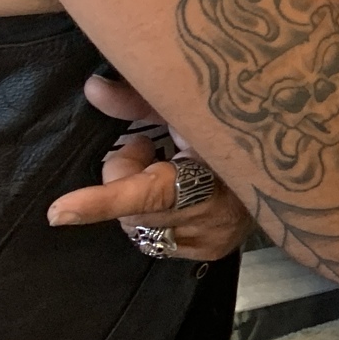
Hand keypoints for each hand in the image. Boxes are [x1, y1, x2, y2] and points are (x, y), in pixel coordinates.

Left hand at [46, 75, 253, 260]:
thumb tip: (92, 88)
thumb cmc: (225, 127)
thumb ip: (138, 102)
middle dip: (125, 179)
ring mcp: (215, 236)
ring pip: (140, 229)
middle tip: (147, 147)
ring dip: (138, 202)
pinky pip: (156, 241)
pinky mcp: (211, 251)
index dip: (105, 200)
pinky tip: (178, 197)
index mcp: (213, 166)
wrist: (279, 161)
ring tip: (165, 170)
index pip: (150, 191)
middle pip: (133, 211)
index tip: (59, 212)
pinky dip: (155, 217)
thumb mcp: (185, 109)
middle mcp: (217, 211)